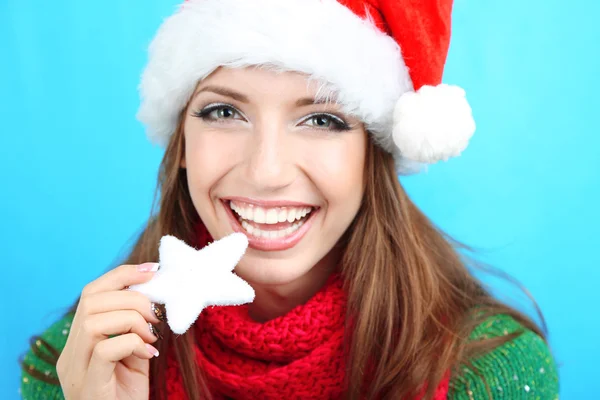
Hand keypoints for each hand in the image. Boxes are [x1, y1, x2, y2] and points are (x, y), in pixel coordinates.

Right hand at [57, 262, 163, 399]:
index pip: (91, 292)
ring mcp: (75, 371)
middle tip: (156, 313)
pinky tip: (148, 354)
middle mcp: (70, 354)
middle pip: (91, 300)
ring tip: (152, 336)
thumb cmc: (130, 394)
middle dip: (132, 297)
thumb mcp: (136, 353)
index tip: (152, 270)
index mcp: (78, 342)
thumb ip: (138, 327)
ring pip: (95, 320)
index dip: (122, 275)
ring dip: (133, 319)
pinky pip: (105, 349)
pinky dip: (132, 343)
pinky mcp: (88, 387)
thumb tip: (156, 294)